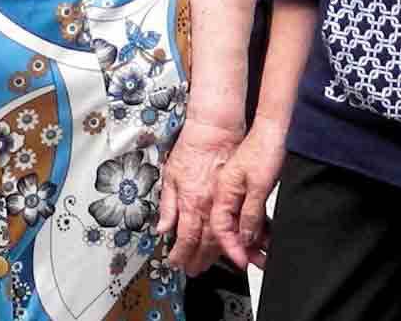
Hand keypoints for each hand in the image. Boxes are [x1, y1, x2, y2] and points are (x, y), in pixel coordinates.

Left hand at [160, 116, 238, 274]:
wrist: (215, 130)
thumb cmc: (192, 148)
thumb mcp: (170, 175)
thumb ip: (167, 205)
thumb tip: (162, 228)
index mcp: (190, 202)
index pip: (185, 239)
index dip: (180, 256)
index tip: (176, 263)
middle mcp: (208, 207)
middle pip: (204, 245)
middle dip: (198, 261)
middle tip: (193, 270)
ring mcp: (225, 202)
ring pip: (222, 238)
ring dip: (216, 256)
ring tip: (208, 264)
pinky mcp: (238, 195)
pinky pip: (237, 224)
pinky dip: (235, 239)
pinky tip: (230, 247)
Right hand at [211, 123, 290, 269]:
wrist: (275, 127)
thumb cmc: (265, 148)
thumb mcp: (259, 185)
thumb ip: (250, 213)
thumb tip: (244, 238)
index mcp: (224, 191)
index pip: (221, 228)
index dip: (232, 247)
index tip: (243, 261)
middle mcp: (228, 192)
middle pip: (229, 229)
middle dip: (240, 250)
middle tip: (254, 264)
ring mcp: (238, 190)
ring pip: (240, 223)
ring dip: (251, 242)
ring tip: (264, 257)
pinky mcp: (250, 188)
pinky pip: (250, 214)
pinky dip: (258, 228)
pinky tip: (268, 238)